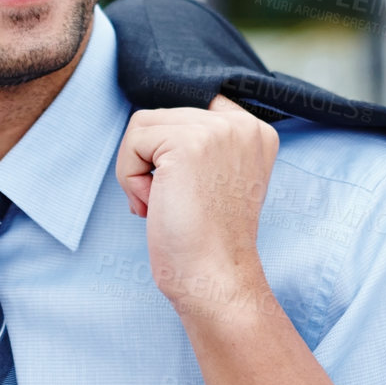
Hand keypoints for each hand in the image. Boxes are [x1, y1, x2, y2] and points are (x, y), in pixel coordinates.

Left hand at [115, 95, 279, 322]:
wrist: (214, 278)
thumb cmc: (207, 241)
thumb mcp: (220, 178)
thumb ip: (204, 144)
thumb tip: (154, 127)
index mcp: (256, 132)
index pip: (195, 107)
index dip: (172, 143)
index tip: (183, 184)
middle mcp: (243, 125)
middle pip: (163, 117)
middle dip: (154, 162)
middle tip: (174, 204)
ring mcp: (217, 130)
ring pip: (142, 127)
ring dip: (137, 170)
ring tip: (164, 203)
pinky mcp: (187, 142)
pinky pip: (132, 141)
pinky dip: (129, 178)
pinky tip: (154, 205)